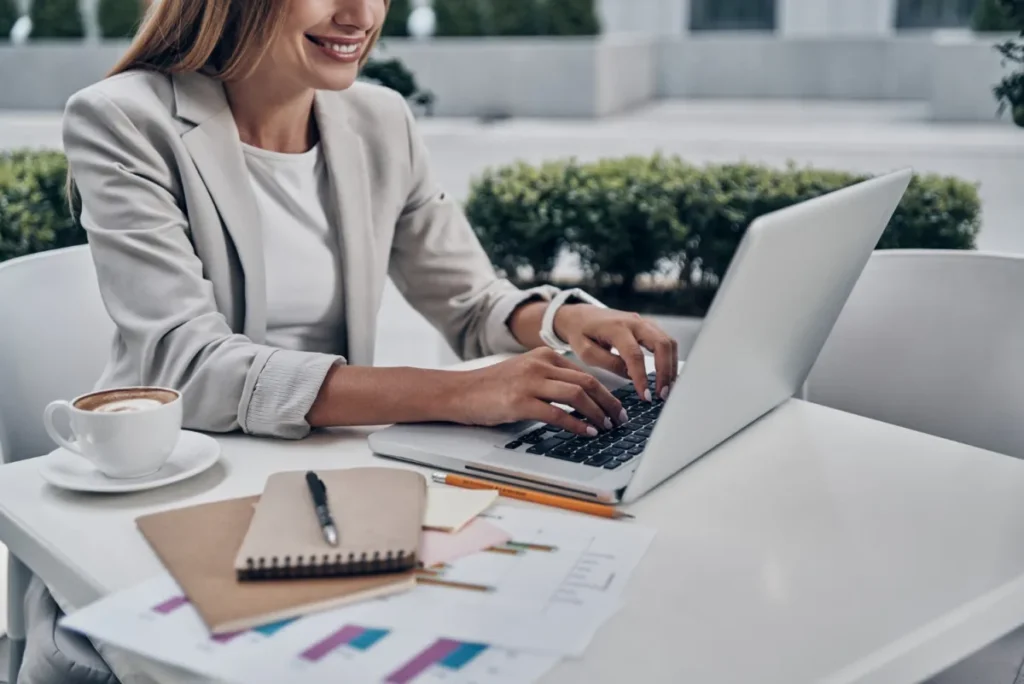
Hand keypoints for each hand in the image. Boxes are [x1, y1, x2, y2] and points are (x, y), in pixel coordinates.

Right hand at [447, 348, 627, 436]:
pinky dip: (576, 424)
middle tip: (620, 419)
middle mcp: (540, 365)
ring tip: (606, 427)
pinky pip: (557, 413)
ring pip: (577, 395)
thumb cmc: (492, 388)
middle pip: (588, 382)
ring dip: (597, 413)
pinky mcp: (520, 402)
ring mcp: (530, 382)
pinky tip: (585, 432)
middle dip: (609, 403)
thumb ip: (550, 379)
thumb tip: (582, 399)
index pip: (586, 372)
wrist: (459, 391)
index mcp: (544, 356)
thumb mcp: (525, 373)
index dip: (607, 392)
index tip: (616, 407)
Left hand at [554, 305, 678, 400]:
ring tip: (667, 388)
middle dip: (666, 371)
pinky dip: (670, 359)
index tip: (646, 396)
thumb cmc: (581, 333)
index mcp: (616, 328)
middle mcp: (634, 322)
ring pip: (668, 342)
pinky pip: (666, 341)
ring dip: (671, 366)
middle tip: (663, 394)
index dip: (642, 377)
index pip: (635, 354)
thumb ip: (609, 363)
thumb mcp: (586, 352)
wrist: (581, 315)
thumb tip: (632, 376)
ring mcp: (643, 322)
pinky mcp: (648, 326)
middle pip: (661, 344)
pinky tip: (666, 375)